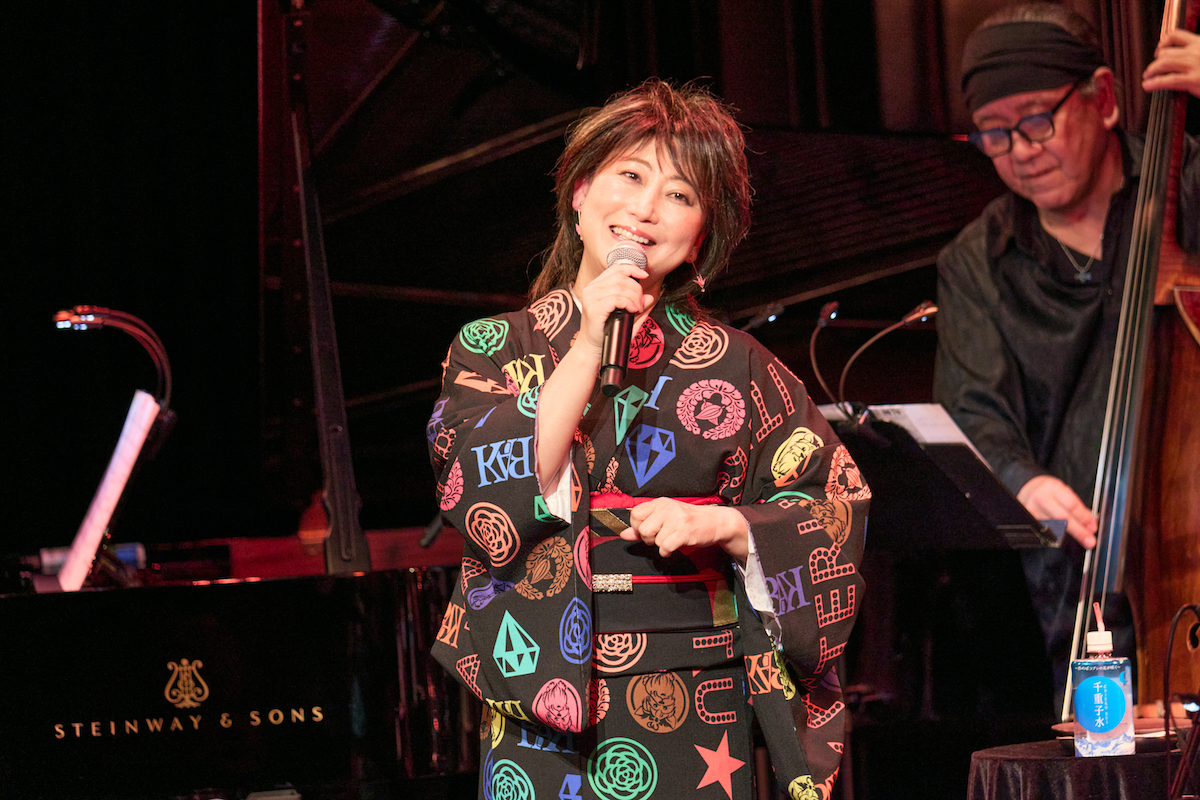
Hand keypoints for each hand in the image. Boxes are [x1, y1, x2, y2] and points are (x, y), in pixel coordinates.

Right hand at [575, 260, 651, 352]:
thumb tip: (649, 297)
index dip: (632, 268)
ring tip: (637, 309)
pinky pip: (616, 298)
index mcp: (596, 286)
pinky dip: (629, 303)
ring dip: (634, 298)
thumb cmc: (608, 332)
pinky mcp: (593, 308)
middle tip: (640, 303)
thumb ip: (637, 305)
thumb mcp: (626, 316)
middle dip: (636, 289)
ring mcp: (590, 298)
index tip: (644, 276)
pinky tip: (632, 310)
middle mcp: (591, 289)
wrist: (593, 348)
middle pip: (620, 277)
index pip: (616, 268)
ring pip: (620, 287)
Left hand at [623, 499, 748, 560]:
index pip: (635, 514)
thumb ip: (643, 526)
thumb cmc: (688, 521)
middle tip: (660, 537)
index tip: (647, 530)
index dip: (638, 526)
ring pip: (655, 540)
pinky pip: (665, 547)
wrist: (716, 522)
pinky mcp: (685, 531)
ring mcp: (677, 519)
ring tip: (672, 539)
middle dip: (649, 539)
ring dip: (661, 545)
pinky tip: (674, 547)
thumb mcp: (665, 519)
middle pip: (643, 529)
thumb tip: (623, 534)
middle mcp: (667, 508)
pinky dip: (667, 552)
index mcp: (660, 502)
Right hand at [1016, 474, 1096, 548]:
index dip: (1084, 518)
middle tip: (1090, 540)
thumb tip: (1091, 522)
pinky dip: (1055, 536)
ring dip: (1068, 535)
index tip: (1093, 527)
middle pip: (1063, 518)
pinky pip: (1044, 531)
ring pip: (1053, 527)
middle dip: (1079, 531)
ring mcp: (1032, 510)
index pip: (1071, 505)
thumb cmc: (1048, 491)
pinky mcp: (1026, 520)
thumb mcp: (1063, 491)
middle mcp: (1041, 498)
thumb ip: (1077, 506)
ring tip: (1081, 539)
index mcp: (1053, 488)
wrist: (1027, 488)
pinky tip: (1063, 538)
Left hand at [1143, 29, 1199, 98]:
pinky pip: (1167, 80)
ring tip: (1147, 78)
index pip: (1175, 35)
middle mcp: (1195, 51)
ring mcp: (1194, 65)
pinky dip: (1154, 83)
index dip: (1163, 43)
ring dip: (1151, 71)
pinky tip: (1147, 86)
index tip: (1159, 51)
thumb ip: (1195, 53)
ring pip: (1163, 64)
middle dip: (1154, 63)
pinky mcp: (1193, 80)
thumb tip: (1179, 58)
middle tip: (1150, 71)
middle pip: (1165, 53)